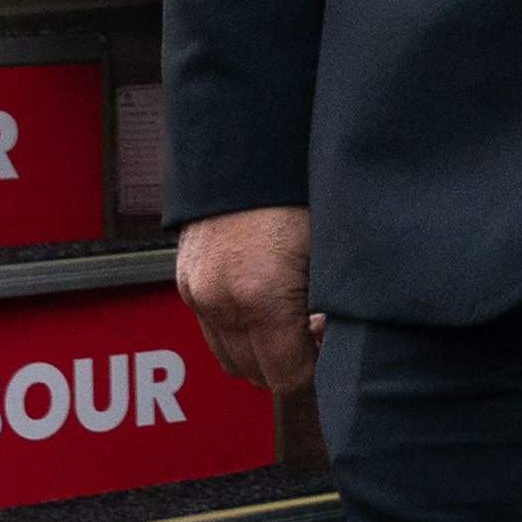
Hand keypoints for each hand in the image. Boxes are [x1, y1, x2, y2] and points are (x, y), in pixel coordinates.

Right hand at [179, 204, 320, 392]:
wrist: (247, 145)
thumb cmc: (297, 189)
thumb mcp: (328, 249)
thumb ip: (332, 305)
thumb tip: (336, 339)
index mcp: (261, 294)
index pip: (287, 377)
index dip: (314, 367)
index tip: (328, 344)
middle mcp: (221, 299)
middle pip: (255, 374)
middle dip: (287, 362)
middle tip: (313, 330)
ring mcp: (197, 291)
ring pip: (229, 357)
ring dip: (259, 350)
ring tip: (289, 316)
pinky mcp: (186, 280)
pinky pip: (212, 329)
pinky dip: (238, 328)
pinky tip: (264, 301)